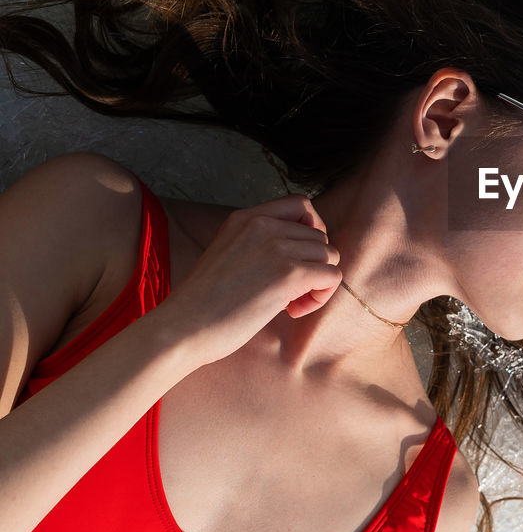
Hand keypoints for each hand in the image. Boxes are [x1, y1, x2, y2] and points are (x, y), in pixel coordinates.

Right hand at [159, 194, 341, 365]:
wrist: (181, 327)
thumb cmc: (203, 303)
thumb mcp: (230, 254)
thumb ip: (261, 245)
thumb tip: (306, 254)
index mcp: (246, 218)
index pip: (301, 204)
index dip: (312, 228)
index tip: (300, 256)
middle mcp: (263, 225)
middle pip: (319, 235)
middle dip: (312, 264)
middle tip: (288, 292)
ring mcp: (277, 247)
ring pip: (329, 255)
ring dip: (318, 282)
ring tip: (289, 303)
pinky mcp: (289, 274)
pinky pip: (333, 276)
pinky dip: (320, 297)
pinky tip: (292, 311)